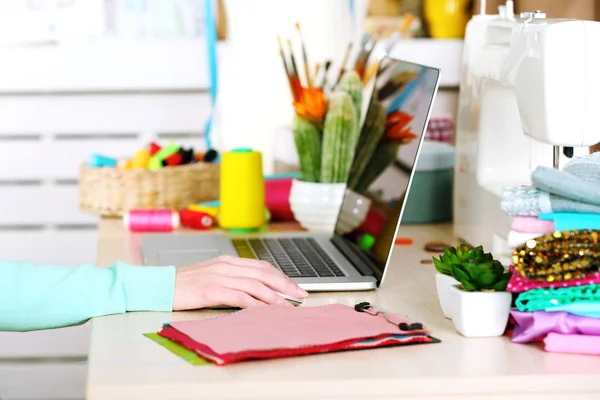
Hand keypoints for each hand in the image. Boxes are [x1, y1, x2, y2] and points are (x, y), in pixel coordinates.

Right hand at [172, 255, 307, 309]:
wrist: (159, 285)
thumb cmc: (184, 284)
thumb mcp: (210, 276)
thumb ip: (230, 279)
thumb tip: (253, 290)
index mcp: (227, 261)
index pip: (261, 266)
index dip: (280, 276)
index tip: (294, 286)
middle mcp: (226, 266)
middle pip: (263, 273)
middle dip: (285, 284)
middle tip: (301, 295)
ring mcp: (219, 276)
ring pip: (255, 284)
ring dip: (275, 296)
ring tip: (288, 305)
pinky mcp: (212, 290)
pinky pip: (240, 297)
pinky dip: (256, 303)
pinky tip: (266, 310)